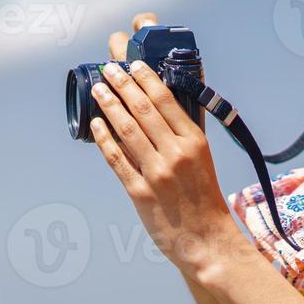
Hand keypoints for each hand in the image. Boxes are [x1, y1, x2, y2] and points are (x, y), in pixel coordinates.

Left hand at [87, 33, 244, 278]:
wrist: (208, 240)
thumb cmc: (204, 196)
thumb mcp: (202, 157)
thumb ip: (185, 129)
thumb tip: (168, 98)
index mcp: (194, 141)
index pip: (166, 100)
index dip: (145, 78)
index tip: (132, 62)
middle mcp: (176, 154)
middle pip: (143, 110)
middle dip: (122, 85)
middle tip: (109, 68)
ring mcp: (157, 174)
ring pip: (127, 130)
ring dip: (109, 105)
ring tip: (98, 88)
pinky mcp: (140, 193)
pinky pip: (117, 160)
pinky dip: (104, 139)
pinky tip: (96, 124)